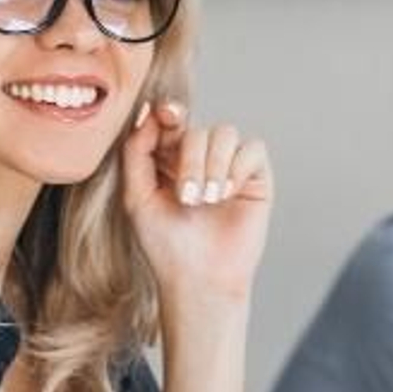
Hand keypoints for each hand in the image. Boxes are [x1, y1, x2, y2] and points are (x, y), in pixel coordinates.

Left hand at [121, 100, 272, 301]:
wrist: (198, 278)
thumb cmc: (165, 244)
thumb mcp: (137, 196)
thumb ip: (137, 152)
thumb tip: (149, 114)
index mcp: (170, 160)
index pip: (173, 122)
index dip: (171, 113)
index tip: (168, 116)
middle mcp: (201, 159)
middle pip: (198, 130)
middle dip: (190, 161)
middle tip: (188, 198)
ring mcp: (229, 167)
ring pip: (226, 134)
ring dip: (213, 165)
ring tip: (207, 200)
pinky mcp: (255, 179)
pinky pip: (253, 149)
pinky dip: (237, 167)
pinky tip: (227, 194)